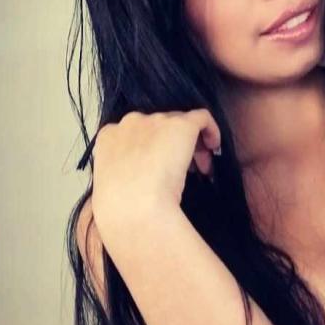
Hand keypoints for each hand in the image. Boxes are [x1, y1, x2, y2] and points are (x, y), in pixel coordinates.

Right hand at [90, 109, 220, 232]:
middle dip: (174, 147)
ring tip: (201, 169)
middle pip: (160, 126)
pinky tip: (215, 148)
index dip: (154, 149)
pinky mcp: (180, 125)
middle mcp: (131, 122)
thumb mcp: (113, 185)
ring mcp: (156, 121)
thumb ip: (125, 172)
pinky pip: (202, 117)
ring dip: (192, 145)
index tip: (163, 170)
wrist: (133, 206)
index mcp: (109, 136)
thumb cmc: (121, 207)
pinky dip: (211, 129)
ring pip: (180, 123)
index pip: (137, 134)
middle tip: (189, 172)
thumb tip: (143, 178)